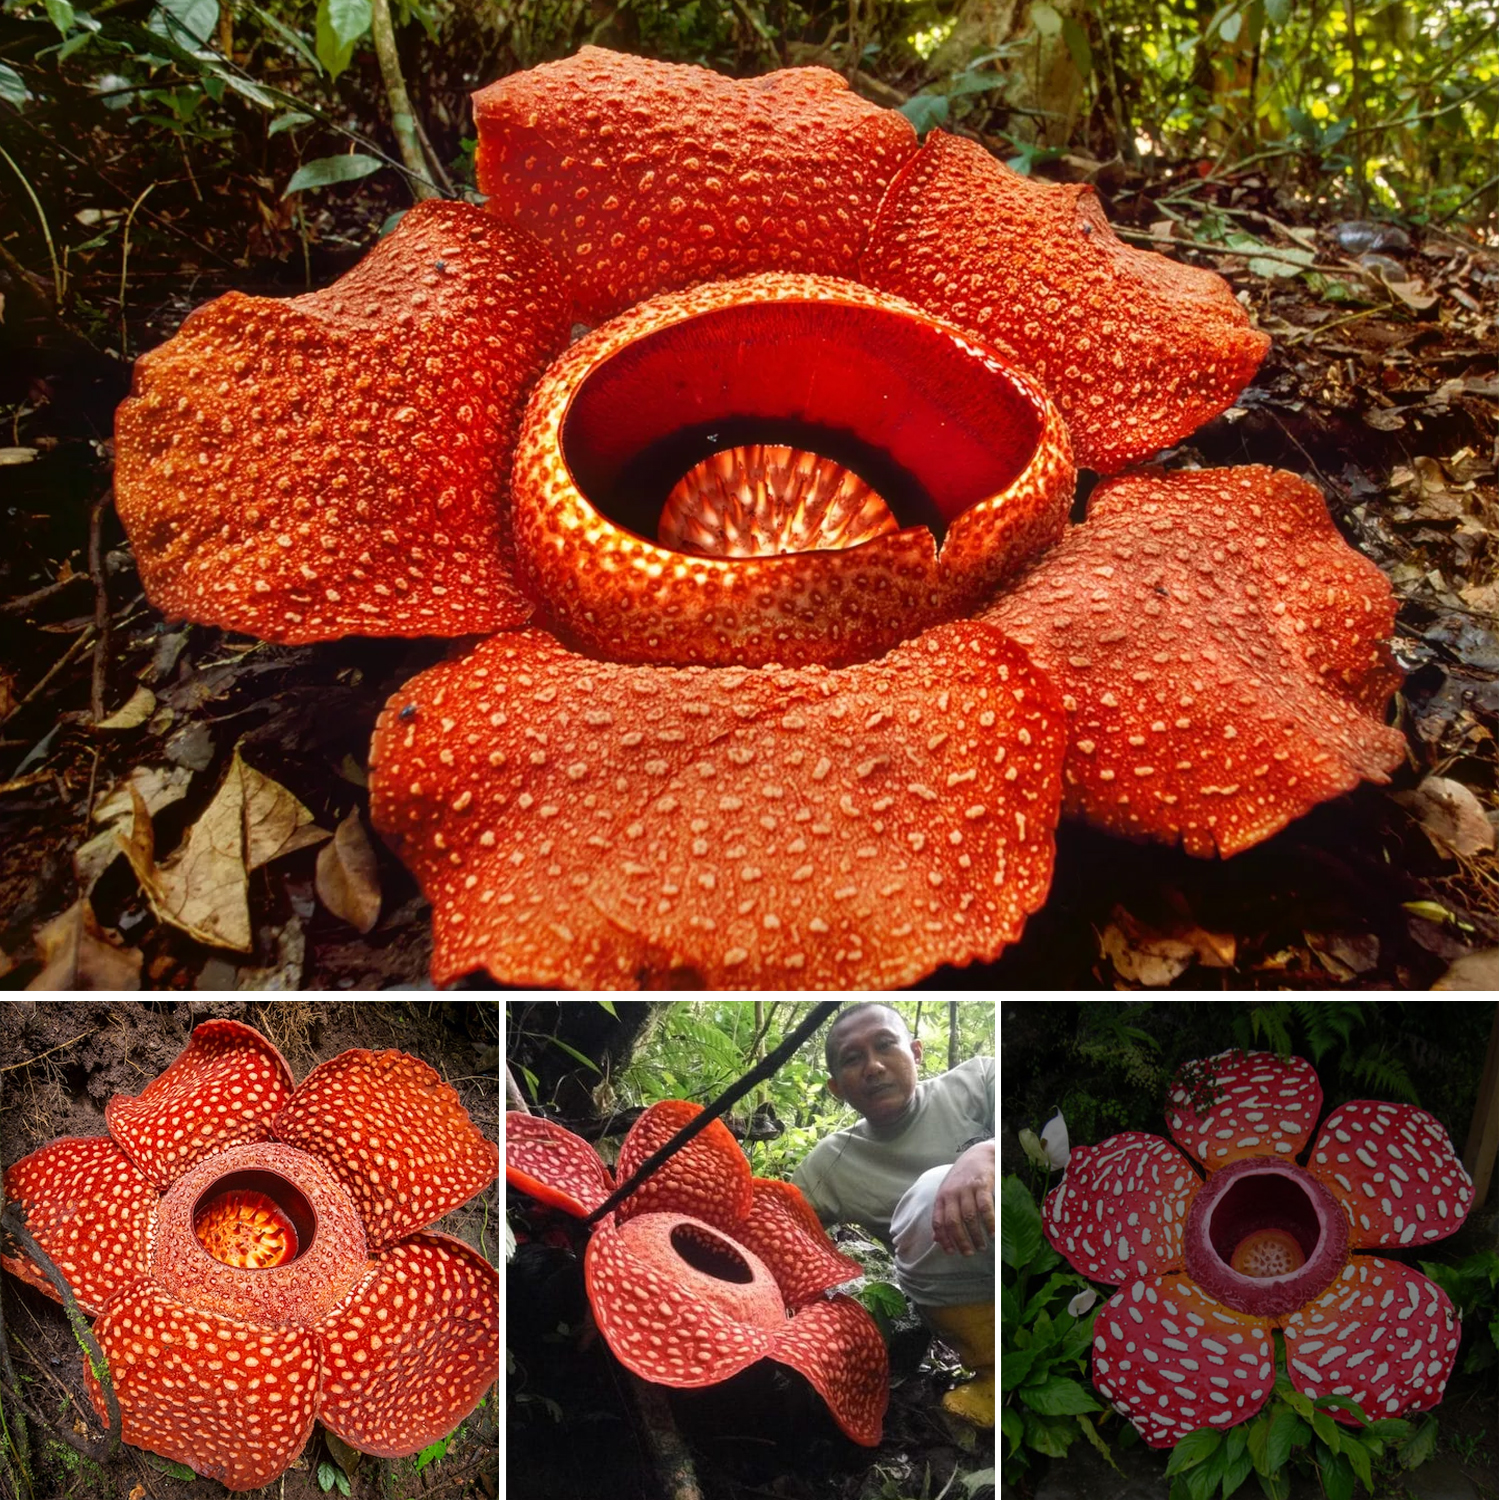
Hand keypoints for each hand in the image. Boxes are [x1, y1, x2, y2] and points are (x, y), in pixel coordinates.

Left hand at [931, 1141, 995, 1255]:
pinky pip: (985, 1208)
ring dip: (976, 1236)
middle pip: (953, 1222)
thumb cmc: (963, 1177)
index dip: (944, 1239)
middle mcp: (952, 1192)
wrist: (979, 1154)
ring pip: (969, 1217)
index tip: (952, 1253)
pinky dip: (989, 1223)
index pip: (938, 1221)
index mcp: (942, 1196)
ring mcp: (967, 1188)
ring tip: (982, 1247)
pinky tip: (993, 1234)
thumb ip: (942, 1214)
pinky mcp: (982, 1185)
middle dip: (961, 1241)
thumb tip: (936, 1239)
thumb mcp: (948, 1192)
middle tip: (969, 1253)